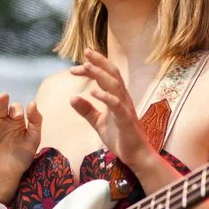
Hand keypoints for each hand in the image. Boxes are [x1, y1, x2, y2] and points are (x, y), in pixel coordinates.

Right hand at [0, 85, 42, 202]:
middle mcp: (1, 121)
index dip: (16, 110)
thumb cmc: (22, 158)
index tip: (19, 117)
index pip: (14, 108)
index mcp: (14, 120)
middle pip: (0, 105)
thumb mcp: (33, 139)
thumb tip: (33, 102)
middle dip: (2, 100)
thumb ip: (36, 121)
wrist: (6, 176)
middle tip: (5, 96)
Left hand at [69, 49, 154, 169]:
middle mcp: (123, 99)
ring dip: (100, 74)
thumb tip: (72, 98)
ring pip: (114, 85)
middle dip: (99, 61)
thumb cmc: (120, 138)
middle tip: (85, 52)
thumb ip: (86, 110)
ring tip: (86, 67)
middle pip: (113, 74)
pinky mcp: (126, 120)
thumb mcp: (98, 122)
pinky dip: (105, 96)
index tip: (77, 65)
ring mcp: (126, 108)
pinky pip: (116, 105)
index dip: (94, 67)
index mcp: (117, 97)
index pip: (106, 76)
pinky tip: (93, 92)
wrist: (136, 156)